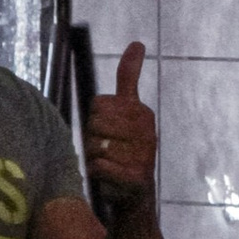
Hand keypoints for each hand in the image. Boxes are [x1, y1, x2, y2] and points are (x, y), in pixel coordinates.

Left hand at [85, 41, 155, 213]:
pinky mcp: (137, 176)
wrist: (134, 196)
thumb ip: (129, 78)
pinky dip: (97, 174)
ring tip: (109, 166)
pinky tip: (109, 179)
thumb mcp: (127, 111)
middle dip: (91, 139)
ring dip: (93, 158)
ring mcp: (144, 154)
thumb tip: (138, 42)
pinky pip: (98, 166)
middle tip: (105, 151)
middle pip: (93, 123)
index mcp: (142, 112)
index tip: (110, 131)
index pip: (98, 105)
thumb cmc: (125, 149)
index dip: (95, 119)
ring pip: (94, 146)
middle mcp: (146, 131)